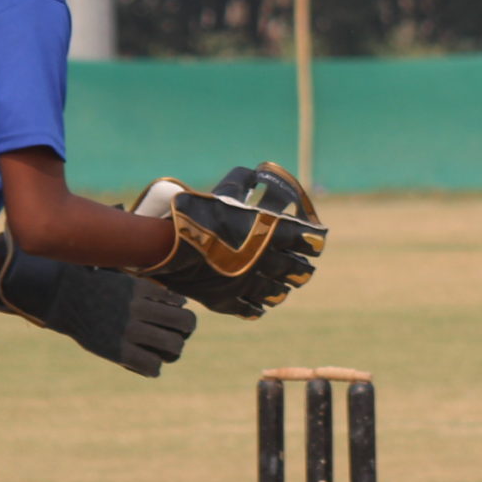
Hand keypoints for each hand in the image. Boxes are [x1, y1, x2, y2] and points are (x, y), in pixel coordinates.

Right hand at [0, 232, 197, 375]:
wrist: (54, 296)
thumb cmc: (86, 282)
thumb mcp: (117, 272)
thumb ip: (140, 280)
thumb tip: (160, 276)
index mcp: (142, 288)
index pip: (180, 303)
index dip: (179, 310)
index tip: (170, 313)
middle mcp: (141, 308)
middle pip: (187, 323)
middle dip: (184, 330)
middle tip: (175, 334)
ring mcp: (130, 330)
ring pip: (174, 346)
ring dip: (171, 350)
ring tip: (162, 351)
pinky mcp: (117, 351)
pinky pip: (152, 366)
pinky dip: (152, 367)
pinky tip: (145, 363)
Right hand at [129, 161, 325, 318]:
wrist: (167, 244)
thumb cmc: (196, 213)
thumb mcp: (224, 192)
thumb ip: (242, 183)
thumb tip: (254, 172)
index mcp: (270, 232)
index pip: (306, 240)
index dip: (312, 243)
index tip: (315, 244)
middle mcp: (264, 260)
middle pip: (296, 270)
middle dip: (302, 271)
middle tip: (303, 271)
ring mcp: (246, 283)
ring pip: (276, 292)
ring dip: (282, 290)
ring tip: (283, 289)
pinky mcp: (226, 300)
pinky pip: (250, 309)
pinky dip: (257, 308)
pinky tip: (259, 307)